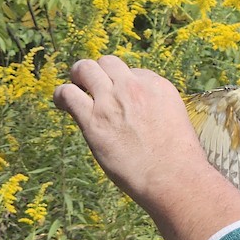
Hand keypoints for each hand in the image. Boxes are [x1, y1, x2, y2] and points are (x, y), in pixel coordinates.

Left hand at [53, 56, 211, 209]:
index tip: (120, 101)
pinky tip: (61, 103)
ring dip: (78, 76)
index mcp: (157, 85)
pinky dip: (61, 95)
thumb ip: (156, 110)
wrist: (172, 176)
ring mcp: (112, 101)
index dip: (122, 86)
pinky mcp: (93, 120)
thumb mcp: (176, 120)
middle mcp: (134, 87)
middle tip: (91, 85)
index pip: (132, 73)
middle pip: (108, 63)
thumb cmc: (177, 159)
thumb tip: (139, 114)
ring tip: (75, 89)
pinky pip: (68, 94)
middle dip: (98, 72)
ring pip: (85, 69)